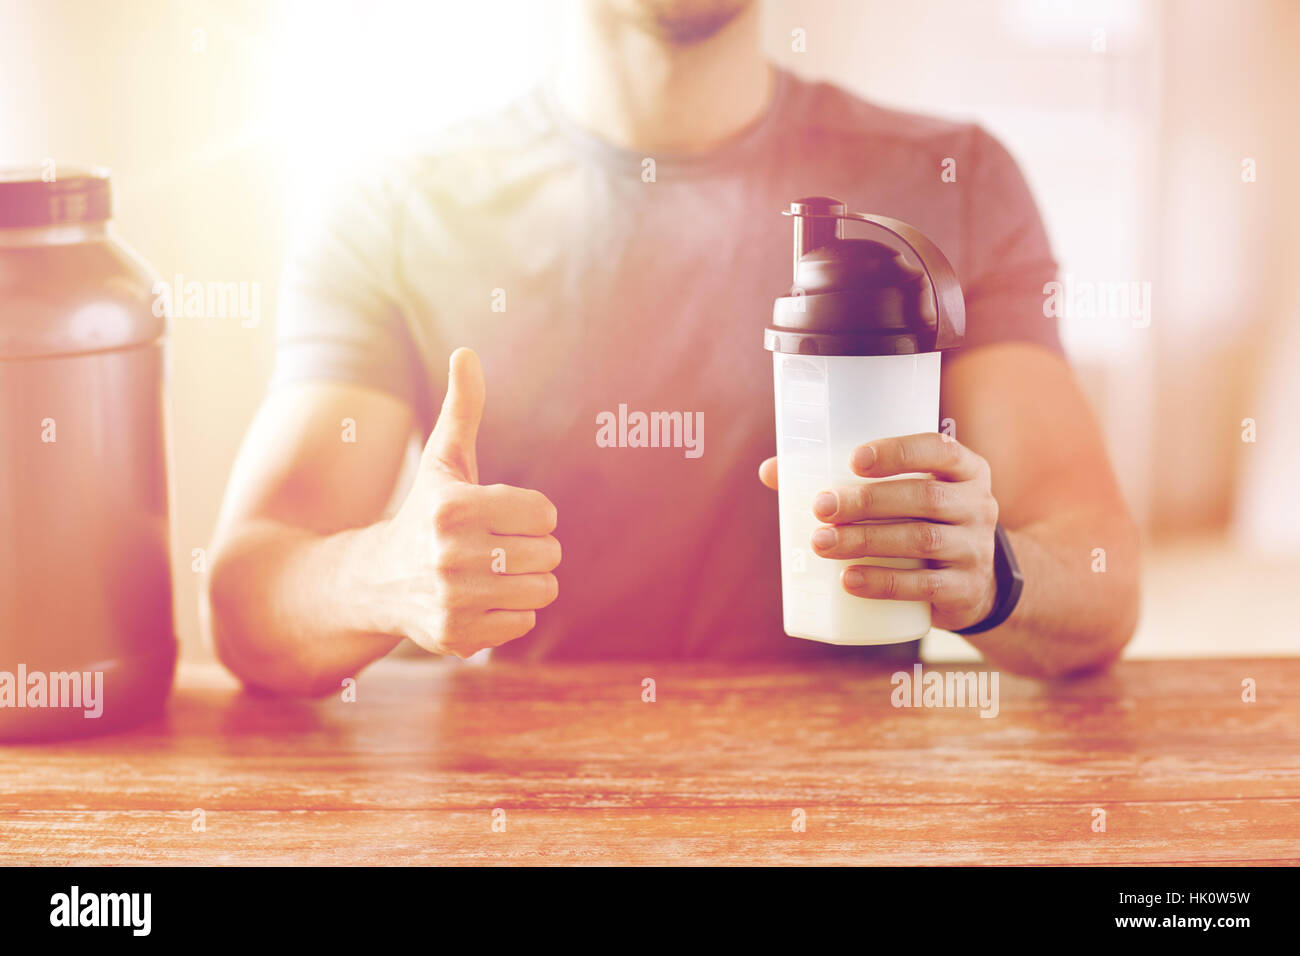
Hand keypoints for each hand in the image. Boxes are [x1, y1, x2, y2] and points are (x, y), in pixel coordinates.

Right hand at [374, 348, 559, 656]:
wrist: (377, 580)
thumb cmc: (427, 512)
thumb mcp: (445, 459)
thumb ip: (464, 408)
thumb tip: (466, 353)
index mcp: (454, 508)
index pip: (544, 514)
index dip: (532, 514)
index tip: (503, 516)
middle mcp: (450, 555)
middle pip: (549, 554)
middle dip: (532, 548)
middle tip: (498, 547)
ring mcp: (454, 599)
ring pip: (543, 590)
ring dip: (527, 581)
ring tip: (494, 573)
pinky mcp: (458, 636)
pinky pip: (525, 623)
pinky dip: (511, 613)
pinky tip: (481, 600)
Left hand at [758, 433, 999, 631]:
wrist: (973, 585)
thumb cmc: (920, 523)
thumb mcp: (902, 496)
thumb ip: (844, 479)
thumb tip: (771, 470)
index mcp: (964, 470)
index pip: (939, 449)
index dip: (899, 452)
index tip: (853, 460)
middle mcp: (977, 504)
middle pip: (924, 496)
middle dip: (867, 501)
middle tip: (821, 507)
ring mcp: (975, 548)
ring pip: (922, 540)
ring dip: (867, 541)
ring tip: (821, 544)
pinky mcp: (964, 589)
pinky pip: (926, 586)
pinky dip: (885, 584)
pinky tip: (850, 581)